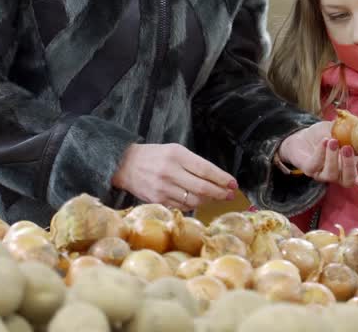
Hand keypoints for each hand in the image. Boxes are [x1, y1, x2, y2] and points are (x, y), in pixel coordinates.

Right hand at [112, 143, 237, 210]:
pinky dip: (194, 205)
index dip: (222, 178)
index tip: (233, 183)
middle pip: (203, 187)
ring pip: (194, 200)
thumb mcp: (174, 151)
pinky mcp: (158, 201)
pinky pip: (182, 206)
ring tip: (216, 198)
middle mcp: (170, 172)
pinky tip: (198, 201)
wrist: (124, 164)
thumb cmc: (154, 156)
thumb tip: (216, 178)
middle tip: (230, 194)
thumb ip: (193, 163)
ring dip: (209, 200)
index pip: (206, 169)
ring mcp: (163, 188)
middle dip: (220, 192)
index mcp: (177, 155)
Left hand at [279, 122, 357, 186]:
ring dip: (333, 157)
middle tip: (348, 148)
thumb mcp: (341, 129)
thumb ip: (352, 128)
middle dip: (349, 166)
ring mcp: (323, 174)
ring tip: (333, 140)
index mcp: (350, 166)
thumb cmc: (326, 133)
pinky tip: (324, 141)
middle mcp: (338, 174)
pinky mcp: (309, 170)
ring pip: (331, 175)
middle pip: (349, 180)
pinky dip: (320, 153)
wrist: (304, 135)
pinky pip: (315, 166)